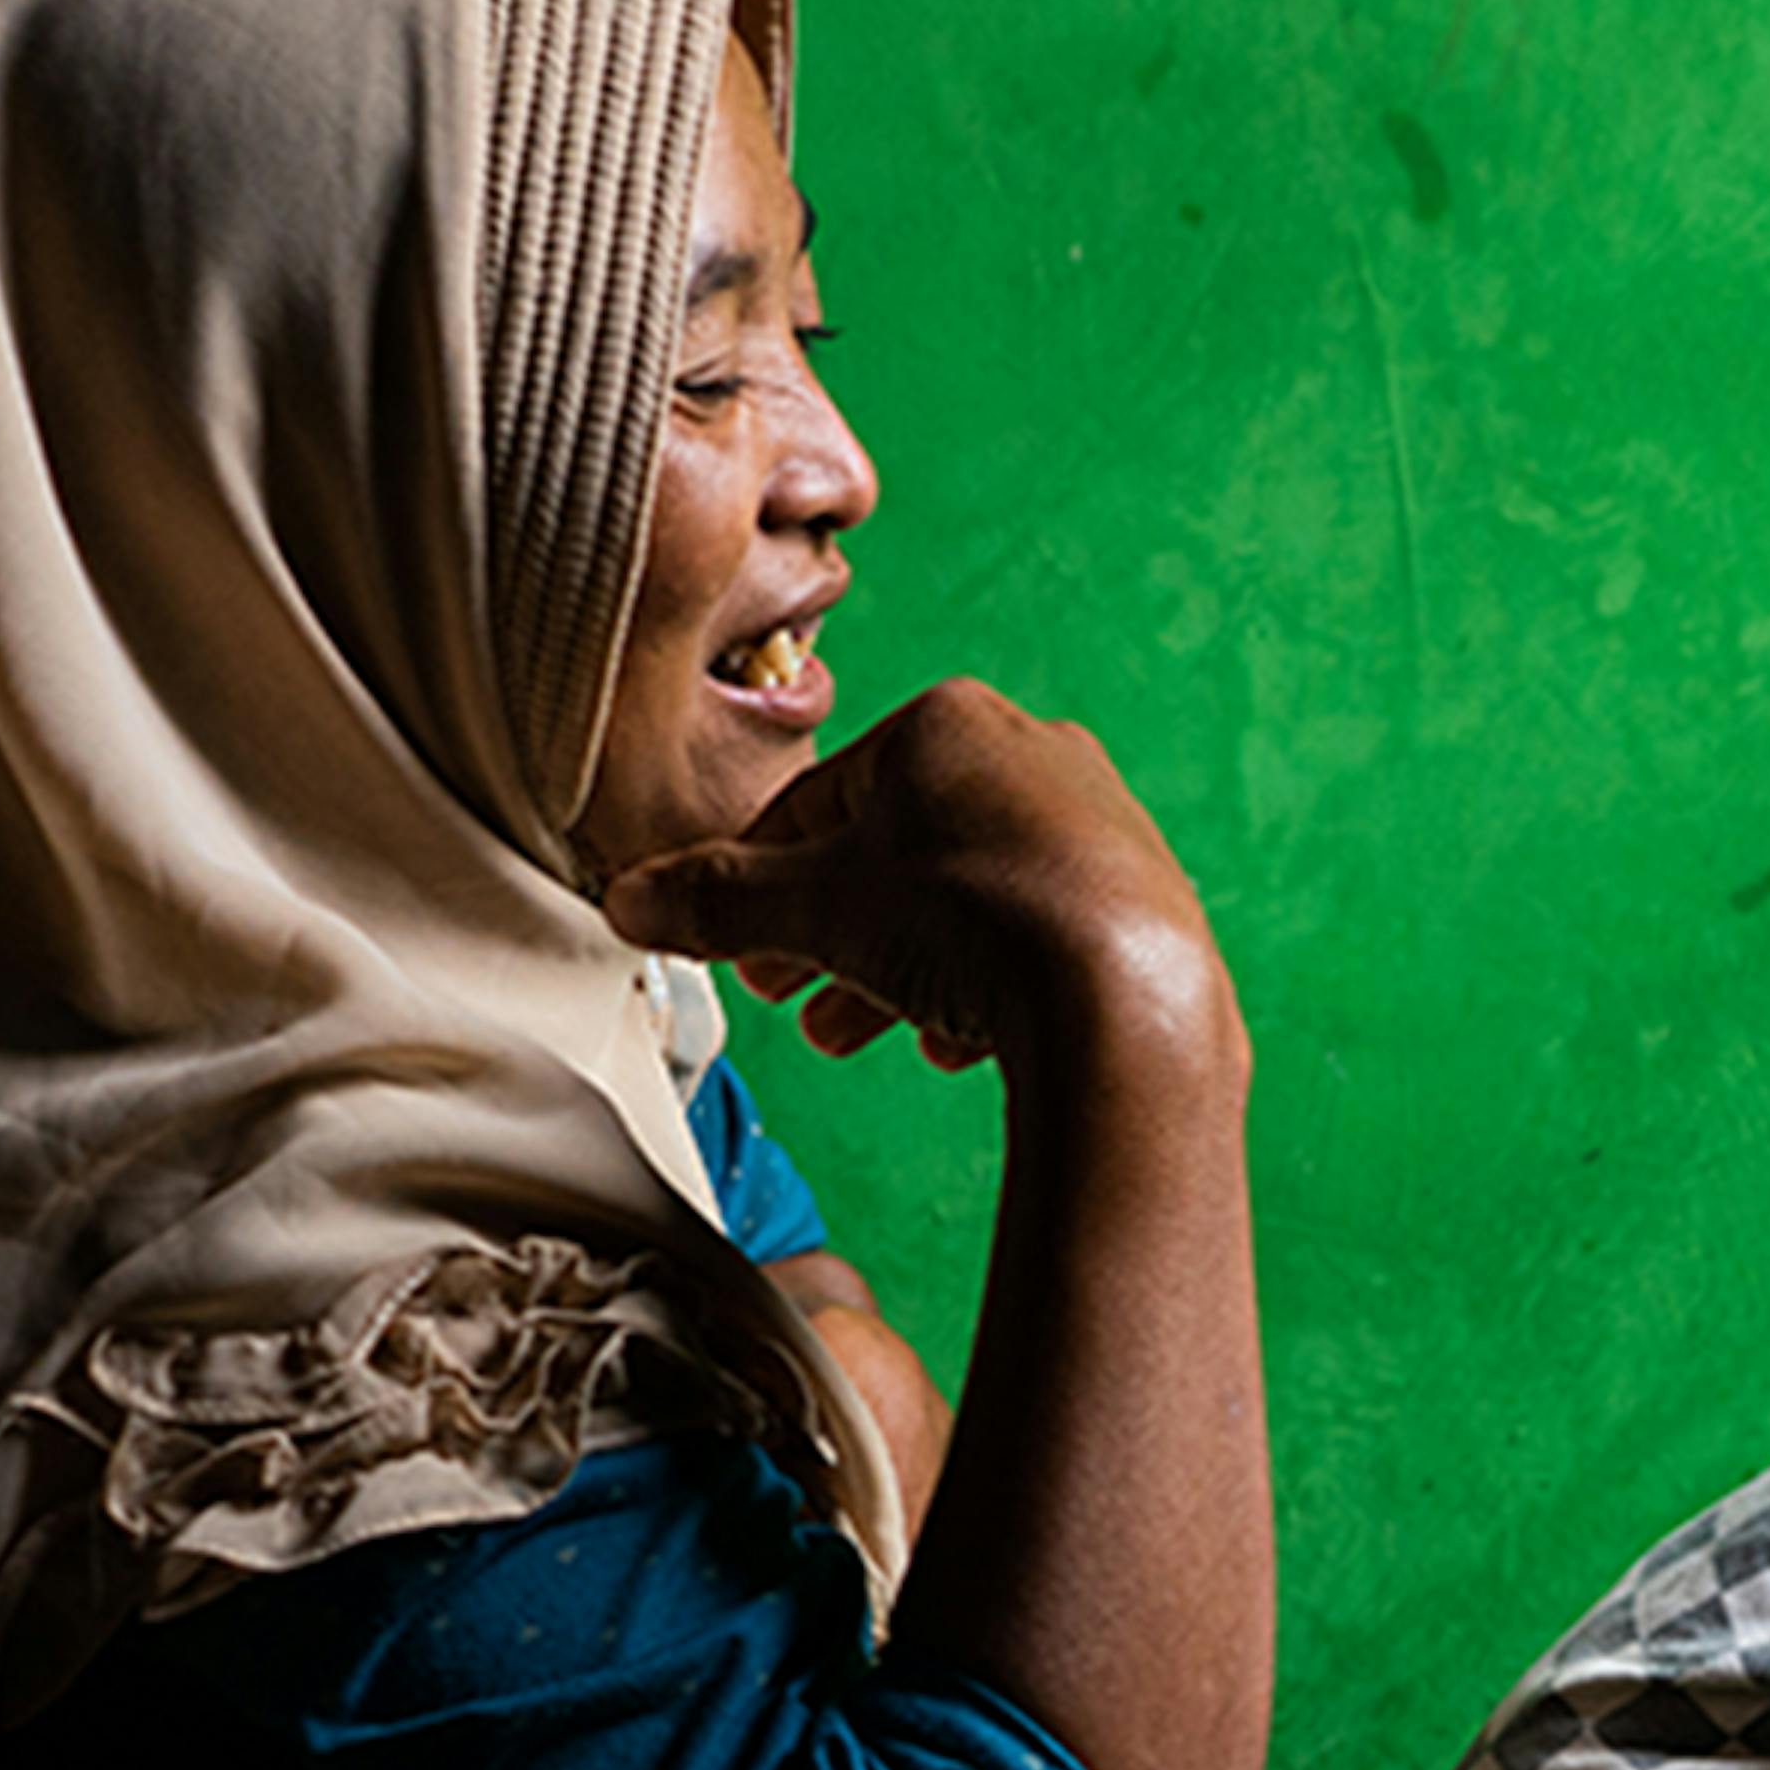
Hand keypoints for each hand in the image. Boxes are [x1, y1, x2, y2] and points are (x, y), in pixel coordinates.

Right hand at [602, 679, 1235, 1097]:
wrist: (1126, 1004)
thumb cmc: (968, 921)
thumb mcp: (812, 911)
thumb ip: (715, 904)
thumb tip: (628, 901)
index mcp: (948, 724)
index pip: (818, 802)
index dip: (758, 879)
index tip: (729, 941)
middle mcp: (1034, 756)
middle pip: (894, 854)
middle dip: (827, 933)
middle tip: (785, 994)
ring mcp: (1098, 830)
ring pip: (963, 901)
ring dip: (894, 969)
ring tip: (850, 1032)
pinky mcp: (1142, 905)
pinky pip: (1035, 941)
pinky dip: (982, 987)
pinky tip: (951, 1045)